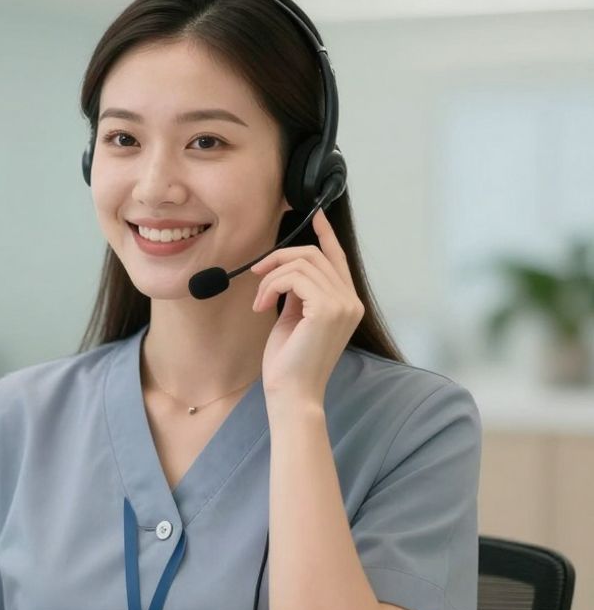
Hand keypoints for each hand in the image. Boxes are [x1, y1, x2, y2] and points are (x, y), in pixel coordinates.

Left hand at [249, 210, 363, 404]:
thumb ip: (299, 294)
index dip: (326, 235)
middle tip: (257, 275)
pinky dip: (271, 286)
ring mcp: (343, 304)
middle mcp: (351, 301)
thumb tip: (288, 271)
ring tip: (260, 302)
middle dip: (279, 258)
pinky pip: (293, 277)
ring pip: (301, 263)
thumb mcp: (295, 319)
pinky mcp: (327, 308)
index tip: (315, 215)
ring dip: (270, 278)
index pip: (338, 259)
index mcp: (347, 304)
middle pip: (314, 255)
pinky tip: (262, 307)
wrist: (292, 393)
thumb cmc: (289, 362)